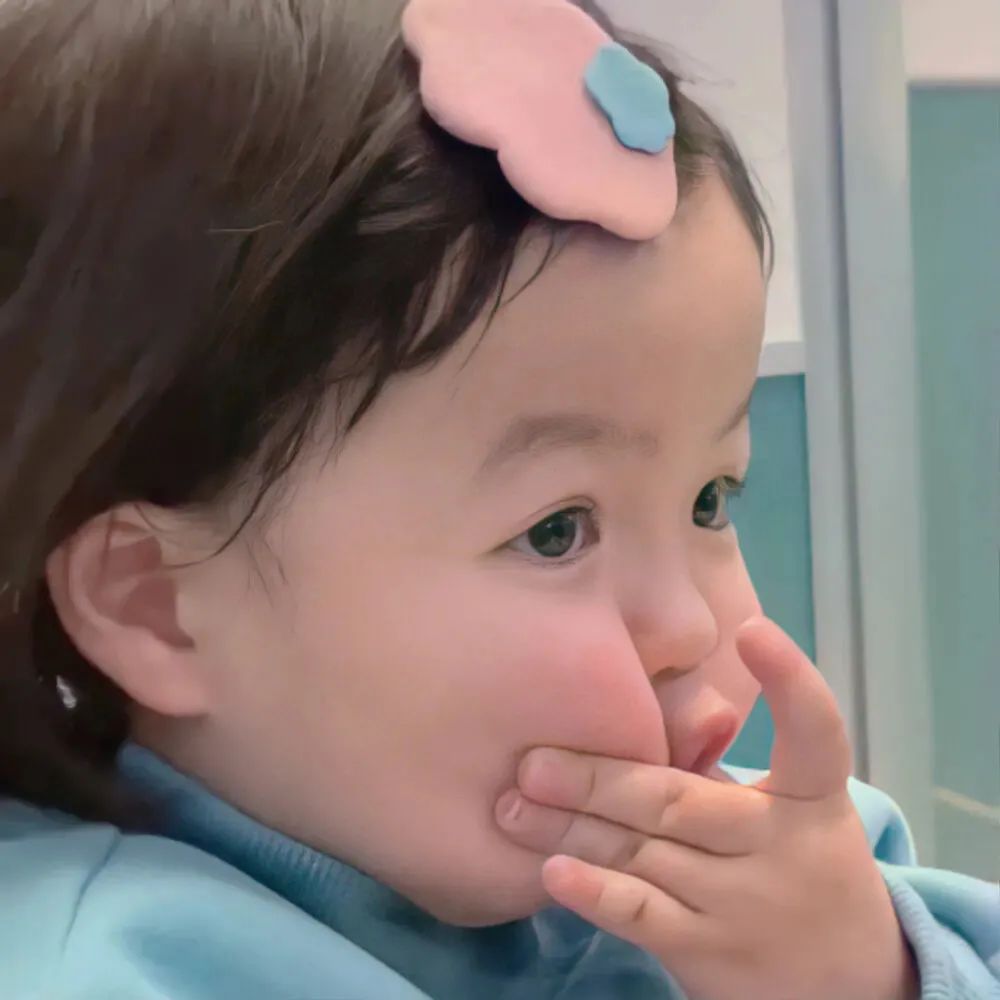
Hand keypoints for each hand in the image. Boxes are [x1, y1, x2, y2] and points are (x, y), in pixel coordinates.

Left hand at [495, 617, 918, 999]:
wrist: (850, 981)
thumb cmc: (794, 861)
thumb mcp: (785, 808)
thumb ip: (716, 766)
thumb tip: (622, 709)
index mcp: (812, 795)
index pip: (816, 733)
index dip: (790, 679)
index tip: (752, 629)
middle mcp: (780, 844)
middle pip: (678, 799)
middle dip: (598, 777)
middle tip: (529, 760)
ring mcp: (745, 902)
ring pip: (644, 851)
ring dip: (571, 826)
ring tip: (512, 805)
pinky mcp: (712, 953)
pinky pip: (644, 915)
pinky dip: (596, 892)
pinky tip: (553, 870)